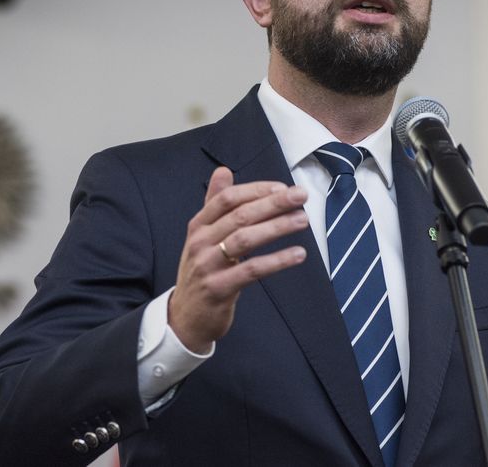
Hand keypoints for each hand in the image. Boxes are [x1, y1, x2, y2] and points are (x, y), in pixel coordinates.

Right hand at [168, 166, 308, 352]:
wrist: (185, 316)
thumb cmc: (201, 271)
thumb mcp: (202, 236)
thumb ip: (214, 204)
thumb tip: (223, 170)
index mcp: (198, 226)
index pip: (227, 199)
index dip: (256, 190)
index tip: (282, 187)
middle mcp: (200, 242)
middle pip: (240, 216)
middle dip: (273, 203)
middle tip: (300, 196)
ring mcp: (208, 265)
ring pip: (246, 239)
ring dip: (277, 227)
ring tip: (303, 220)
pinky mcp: (219, 288)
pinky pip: (252, 270)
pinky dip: (277, 260)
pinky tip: (298, 254)